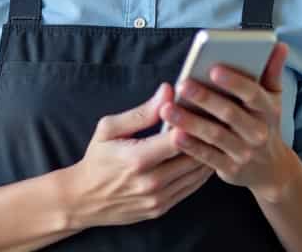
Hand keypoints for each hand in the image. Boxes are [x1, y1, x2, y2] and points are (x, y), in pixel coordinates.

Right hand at [58, 83, 214, 229]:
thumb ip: (142, 112)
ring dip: (208, 155)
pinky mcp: (162, 209)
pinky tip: (204, 156)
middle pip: (193, 157)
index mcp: (137, 158)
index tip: (205, 109)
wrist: (84, 199)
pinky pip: (190, 188)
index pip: (178, 139)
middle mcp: (150, 182)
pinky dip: (200, 172)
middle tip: (217, 120)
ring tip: (215, 136)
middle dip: (207, 137)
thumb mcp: (109, 129)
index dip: (194, 123)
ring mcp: (158, 199)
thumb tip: (168, 92)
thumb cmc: (97, 159)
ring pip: (196, 175)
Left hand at [159, 43, 298, 202]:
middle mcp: (258, 132)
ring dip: (190, 122)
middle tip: (182, 84)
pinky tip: (173, 134)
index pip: (253, 94)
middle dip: (205, 98)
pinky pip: (207, 157)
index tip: (214, 68)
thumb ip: (272, 71)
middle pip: (230, 113)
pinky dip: (190, 146)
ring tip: (167, 109)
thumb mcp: (273, 99)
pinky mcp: (230, 169)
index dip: (234, 82)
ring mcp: (244, 153)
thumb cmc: (265, 124)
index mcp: (268, 111)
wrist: (271, 170)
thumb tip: (280, 45)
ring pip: (215, 135)